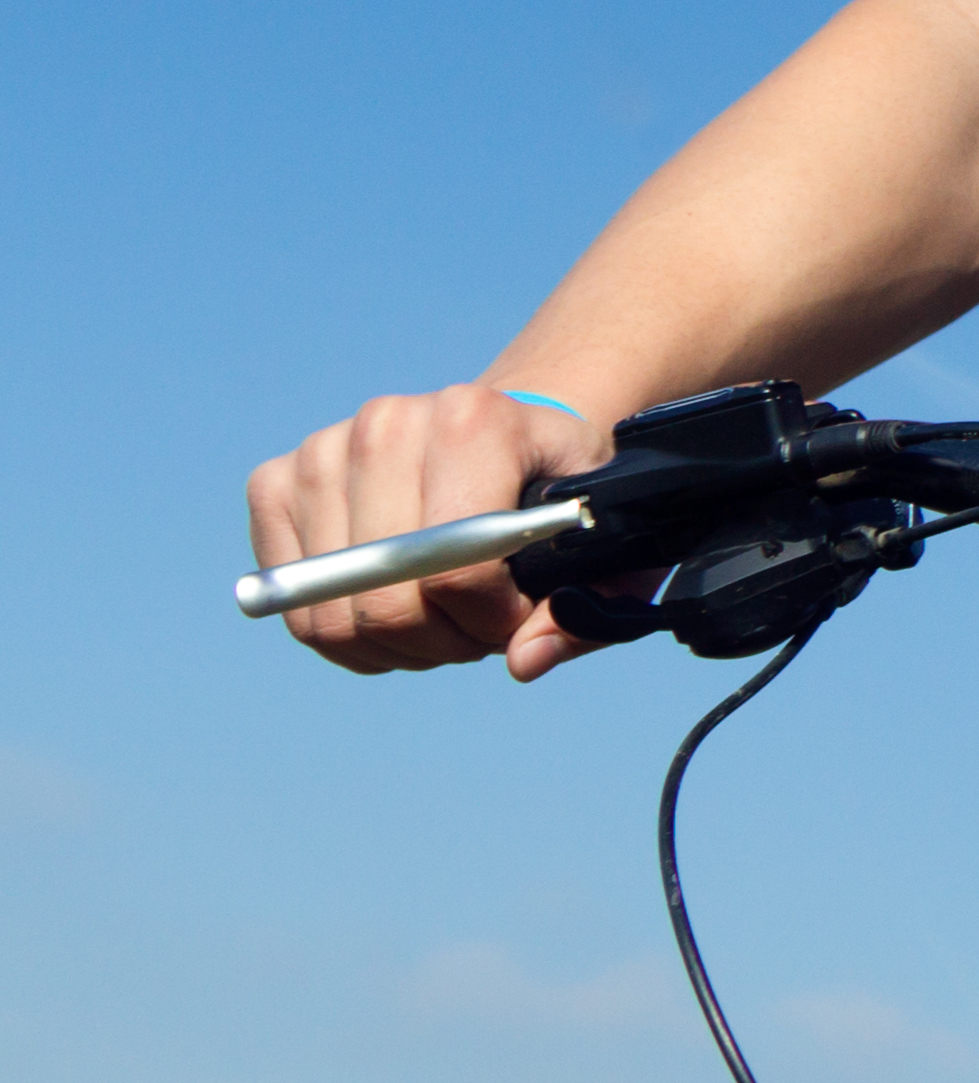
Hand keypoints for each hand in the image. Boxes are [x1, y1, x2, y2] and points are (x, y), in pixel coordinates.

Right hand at [246, 379, 617, 680]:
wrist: (499, 430)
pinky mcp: (274, 482)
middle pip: (388, 601)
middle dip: (441, 640)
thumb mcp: (601, 538)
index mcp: (473, 420)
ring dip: (392, 643)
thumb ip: (587, 607)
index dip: (489, 621)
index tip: (515, 616)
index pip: (456, 570)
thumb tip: (524, 662)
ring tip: (438, 614)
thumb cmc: (553, 491)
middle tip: (475, 626)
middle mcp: (387, 424)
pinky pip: (292, 606)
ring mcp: (321, 451)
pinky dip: (343, 632)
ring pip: (333, 614)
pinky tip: (390, 605)